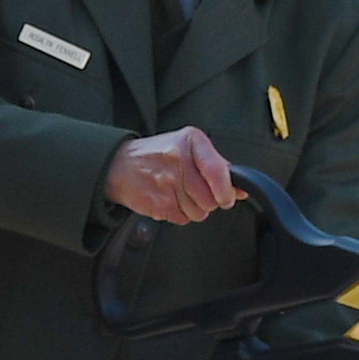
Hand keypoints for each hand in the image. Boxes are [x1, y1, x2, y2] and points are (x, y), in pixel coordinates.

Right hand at [103, 128, 241, 223]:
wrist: (118, 165)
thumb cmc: (156, 156)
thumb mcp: (186, 147)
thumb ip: (215, 165)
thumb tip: (240, 188)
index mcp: (190, 140)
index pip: (217, 169)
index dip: (226, 189)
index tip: (227, 197)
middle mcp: (178, 158)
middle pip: (210, 198)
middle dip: (207, 201)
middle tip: (191, 190)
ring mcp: (166, 182)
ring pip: (199, 212)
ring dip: (192, 208)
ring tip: (176, 192)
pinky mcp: (157, 202)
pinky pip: (182, 218)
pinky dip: (178, 213)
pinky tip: (167, 199)